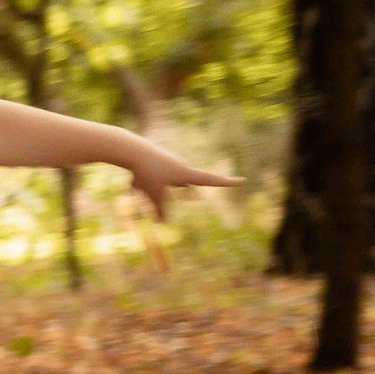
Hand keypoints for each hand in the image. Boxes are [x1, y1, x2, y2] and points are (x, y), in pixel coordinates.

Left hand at [126, 147, 240, 217]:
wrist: (132, 150)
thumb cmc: (146, 174)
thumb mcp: (154, 196)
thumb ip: (160, 211)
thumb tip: (163, 223)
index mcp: (186, 174)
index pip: (211, 180)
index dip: (226, 183)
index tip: (242, 180)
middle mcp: (181, 165)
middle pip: (180, 185)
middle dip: (171, 190)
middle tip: (168, 189)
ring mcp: (170, 160)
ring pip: (163, 182)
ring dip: (152, 187)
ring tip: (141, 184)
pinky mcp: (157, 158)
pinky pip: (151, 176)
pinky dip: (142, 183)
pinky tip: (133, 181)